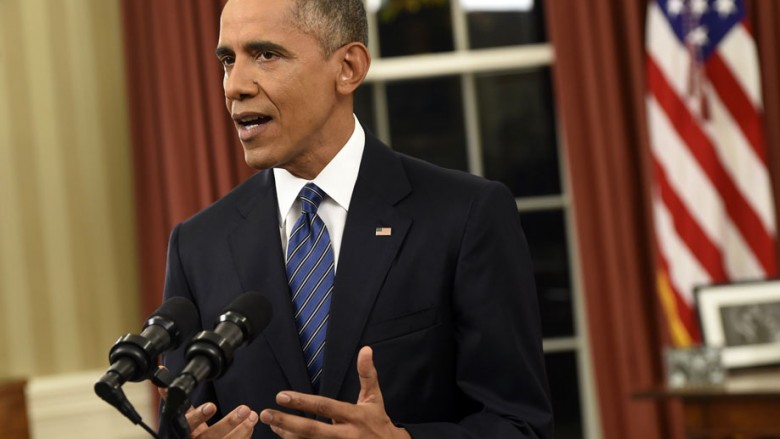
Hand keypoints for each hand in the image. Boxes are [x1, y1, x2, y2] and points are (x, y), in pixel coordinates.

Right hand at [158, 385, 257, 437]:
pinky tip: (250, 426)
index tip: (211, 406)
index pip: (189, 424)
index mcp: (182, 431)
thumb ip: (172, 397)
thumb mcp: (178, 417)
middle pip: (212, 436)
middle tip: (244, 409)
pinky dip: (244, 437)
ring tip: (252, 416)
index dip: (199, 416)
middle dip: (229, 423)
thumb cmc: (185, 433)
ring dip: (242, 430)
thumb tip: (160, 374)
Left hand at [259, 346, 409, 438]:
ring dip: (287, 435)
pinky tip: (283, 435)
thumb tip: (365, 349)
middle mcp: (345, 434)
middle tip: (266, 413)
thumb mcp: (374, 398)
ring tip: (271, 424)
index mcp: (353, 416)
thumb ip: (367, 374)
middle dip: (287, 422)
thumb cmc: (378, 422)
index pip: (324, 407)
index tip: (281, 396)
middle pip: (312, 430)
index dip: (302, 402)